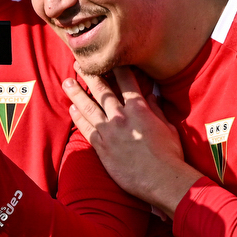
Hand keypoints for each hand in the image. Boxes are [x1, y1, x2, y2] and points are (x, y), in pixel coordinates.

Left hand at [62, 66, 199, 217]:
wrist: (161, 179)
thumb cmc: (170, 154)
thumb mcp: (167, 127)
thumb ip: (156, 110)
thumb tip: (151, 97)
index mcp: (139, 109)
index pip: (126, 81)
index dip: (116, 67)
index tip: (107, 57)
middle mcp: (121, 116)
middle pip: (102, 90)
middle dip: (89, 74)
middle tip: (78, 63)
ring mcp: (109, 131)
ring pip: (88, 107)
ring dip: (76, 93)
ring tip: (67, 82)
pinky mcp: (101, 147)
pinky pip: (85, 128)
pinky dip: (78, 117)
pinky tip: (72, 109)